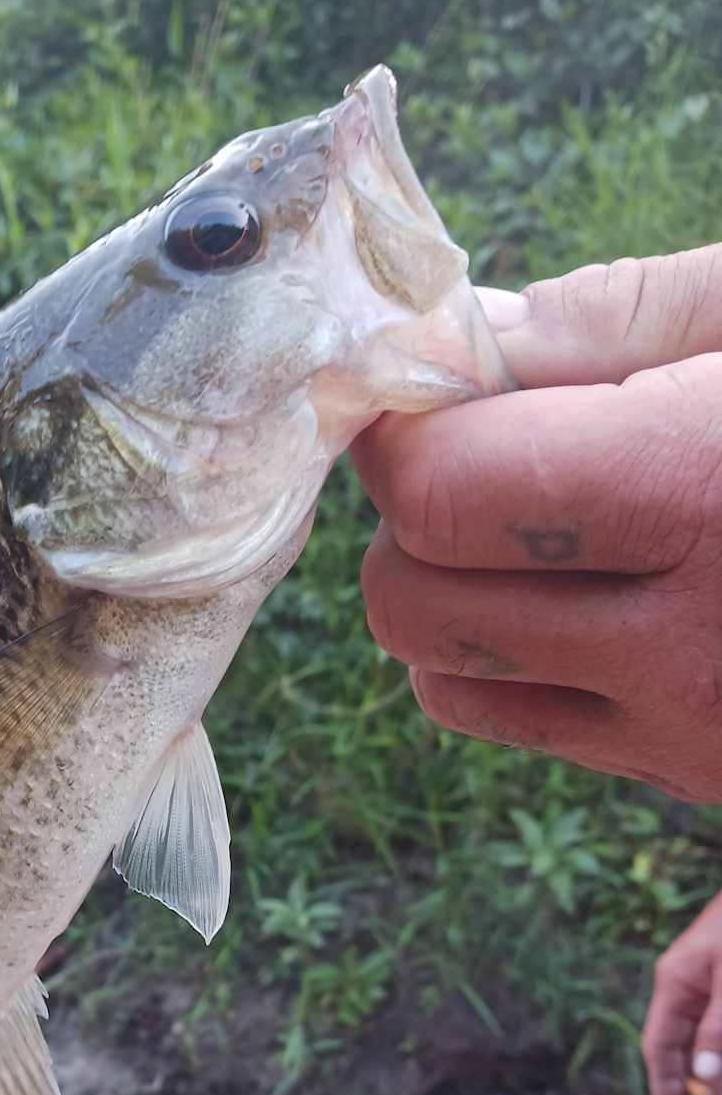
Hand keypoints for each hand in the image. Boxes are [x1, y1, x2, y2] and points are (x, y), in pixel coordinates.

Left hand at [353, 246, 721, 802]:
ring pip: (443, 679)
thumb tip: (454, 339)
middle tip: (483, 459)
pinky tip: (576, 600)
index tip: (419, 392)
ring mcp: (683, 728)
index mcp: (699, 492)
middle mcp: (680, 641)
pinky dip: (502, 663)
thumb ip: (612, 321)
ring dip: (445, 598)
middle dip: (412, 519)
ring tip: (536, 530)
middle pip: (411, 602)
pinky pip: (518, 725)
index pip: (438, 494)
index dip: (403, 431)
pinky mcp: (687, 774)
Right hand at [643, 891, 721, 1094]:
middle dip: (706, 1085)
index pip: (659, 1042)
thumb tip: (703, 1075)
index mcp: (676, 981)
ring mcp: (714, 984)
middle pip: (690, 1046)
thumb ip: (718, 1026)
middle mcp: (691, 986)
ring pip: (713, 1038)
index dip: (664, 1081)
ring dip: (721, 1070)